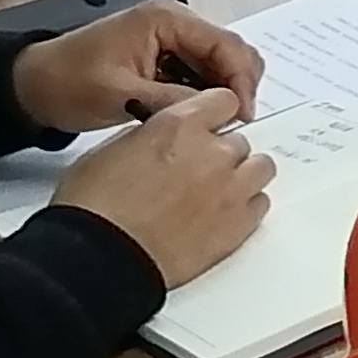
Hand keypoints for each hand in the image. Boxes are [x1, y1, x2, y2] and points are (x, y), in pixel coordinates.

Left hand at [10, 0, 265, 134]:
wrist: (33, 85)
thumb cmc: (68, 82)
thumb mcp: (121, 95)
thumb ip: (171, 101)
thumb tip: (218, 113)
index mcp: (165, 19)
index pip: (225, 44)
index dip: (241, 80)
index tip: (243, 114)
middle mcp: (174, 22)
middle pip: (230, 50)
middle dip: (238, 85)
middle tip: (236, 122)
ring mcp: (171, 38)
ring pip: (219, 63)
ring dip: (224, 91)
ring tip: (218, 123)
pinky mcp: (165, 56)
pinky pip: (200, 72)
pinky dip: (207, 93)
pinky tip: (201, 116)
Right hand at [47, 91, 271, 289]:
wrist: (103, 256)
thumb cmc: (96, 209)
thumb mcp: (112, 150)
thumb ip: (151, 136)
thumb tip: (163, 138)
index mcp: (180, 126)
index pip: (223, 101)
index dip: (215, 115)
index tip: (210, 125)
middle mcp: (212, 152)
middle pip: (239, 140)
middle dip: (221, 153)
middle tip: (198, 172)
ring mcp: (231, 188)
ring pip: (260, 168)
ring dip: (243, 176)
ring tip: (216, 193)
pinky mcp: (240, 224)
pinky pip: (261, 203)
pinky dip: (247, 207)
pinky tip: (223, 215)